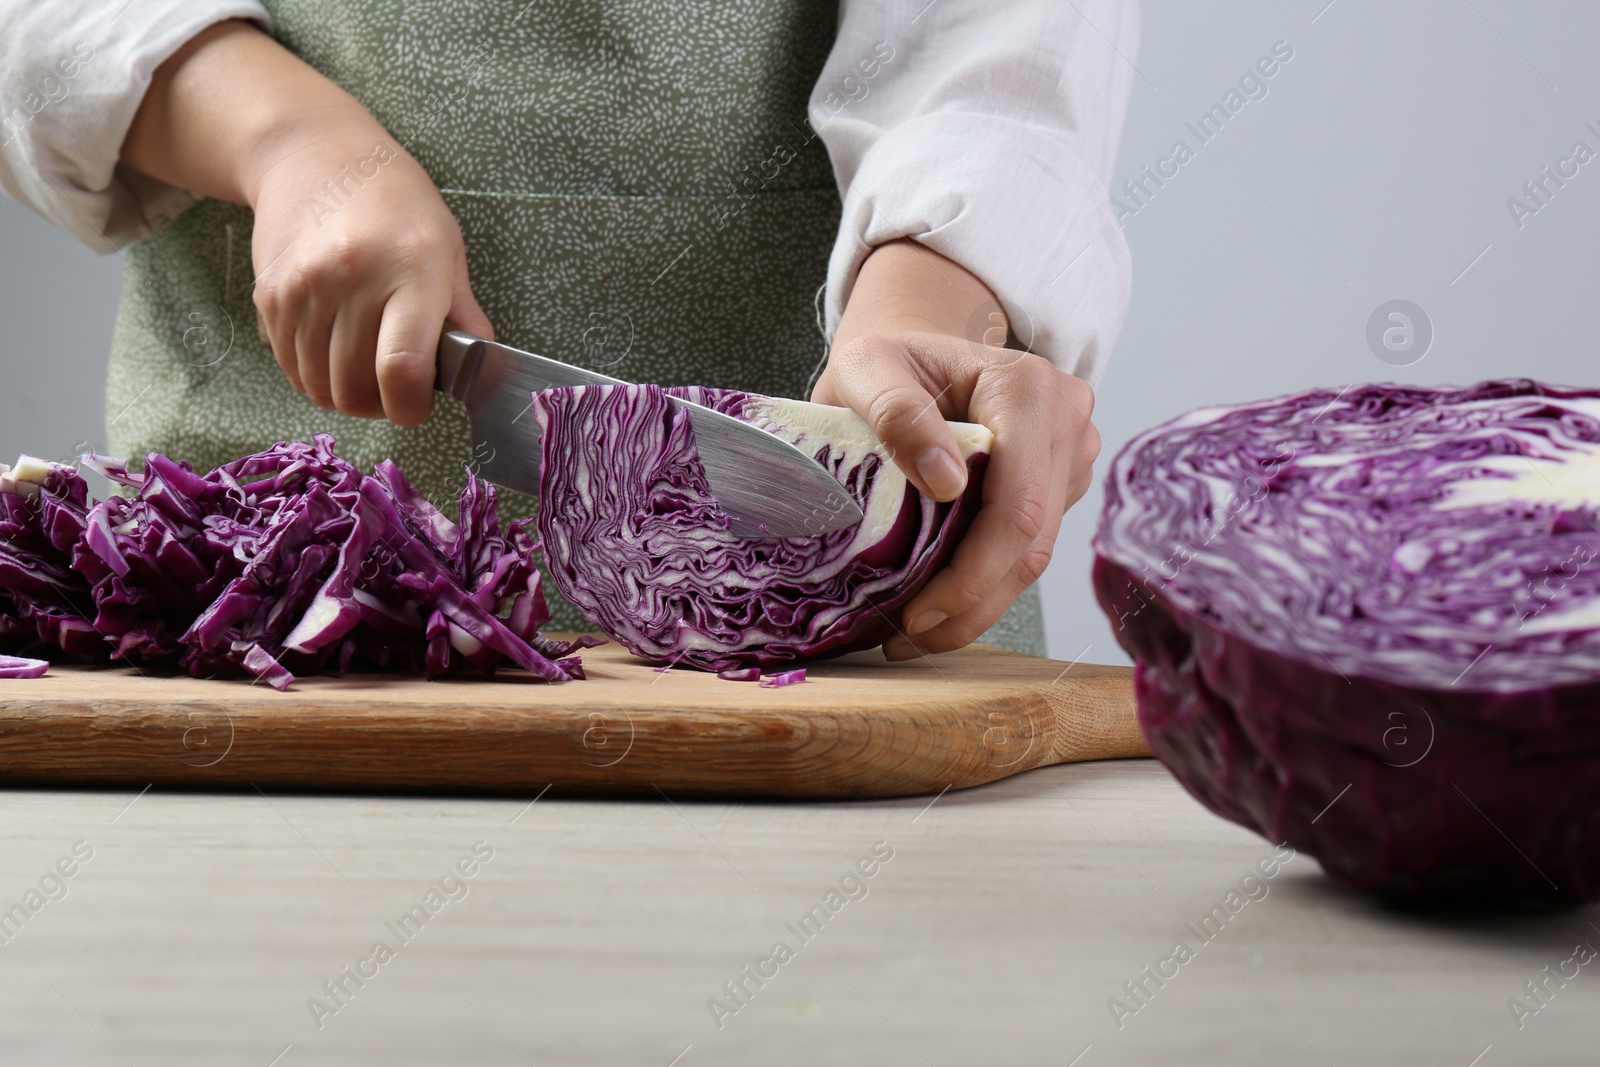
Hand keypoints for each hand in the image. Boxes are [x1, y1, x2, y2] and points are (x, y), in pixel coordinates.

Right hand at [121, 20, 490, 425]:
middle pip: (356, 389)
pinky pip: (292, 368)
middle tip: (397, 386)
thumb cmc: (395, 201)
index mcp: (410, 269)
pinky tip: (337, 351)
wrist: (314, 155)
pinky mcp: (270, 297)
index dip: (412, 406)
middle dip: (382, 405)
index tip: (420, 402)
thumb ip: (463, 314)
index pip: (402, 368)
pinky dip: (316, 376)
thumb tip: (483, 370)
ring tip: (368, 369)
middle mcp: (351, 279)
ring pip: (320, 387)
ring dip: (347, 394)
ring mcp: (303, 290)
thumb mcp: (447, 246)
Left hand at [813, 240, 1099, 659]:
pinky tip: (941, 600)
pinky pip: (1031, 546)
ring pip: (1036, 555)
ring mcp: (1072, 452)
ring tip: (916, 632)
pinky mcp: (1063, 480)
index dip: (971, 575)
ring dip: (980, 604)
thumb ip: (896, 414)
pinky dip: (987, 582)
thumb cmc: (886, 358)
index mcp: (1027, 388)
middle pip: (1033, 543)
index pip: (1017, 507)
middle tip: (907, 641)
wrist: (916, 344)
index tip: (914, 613)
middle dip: (973, 604)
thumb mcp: (865, 369)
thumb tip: (946, 481)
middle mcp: (1068, 419)